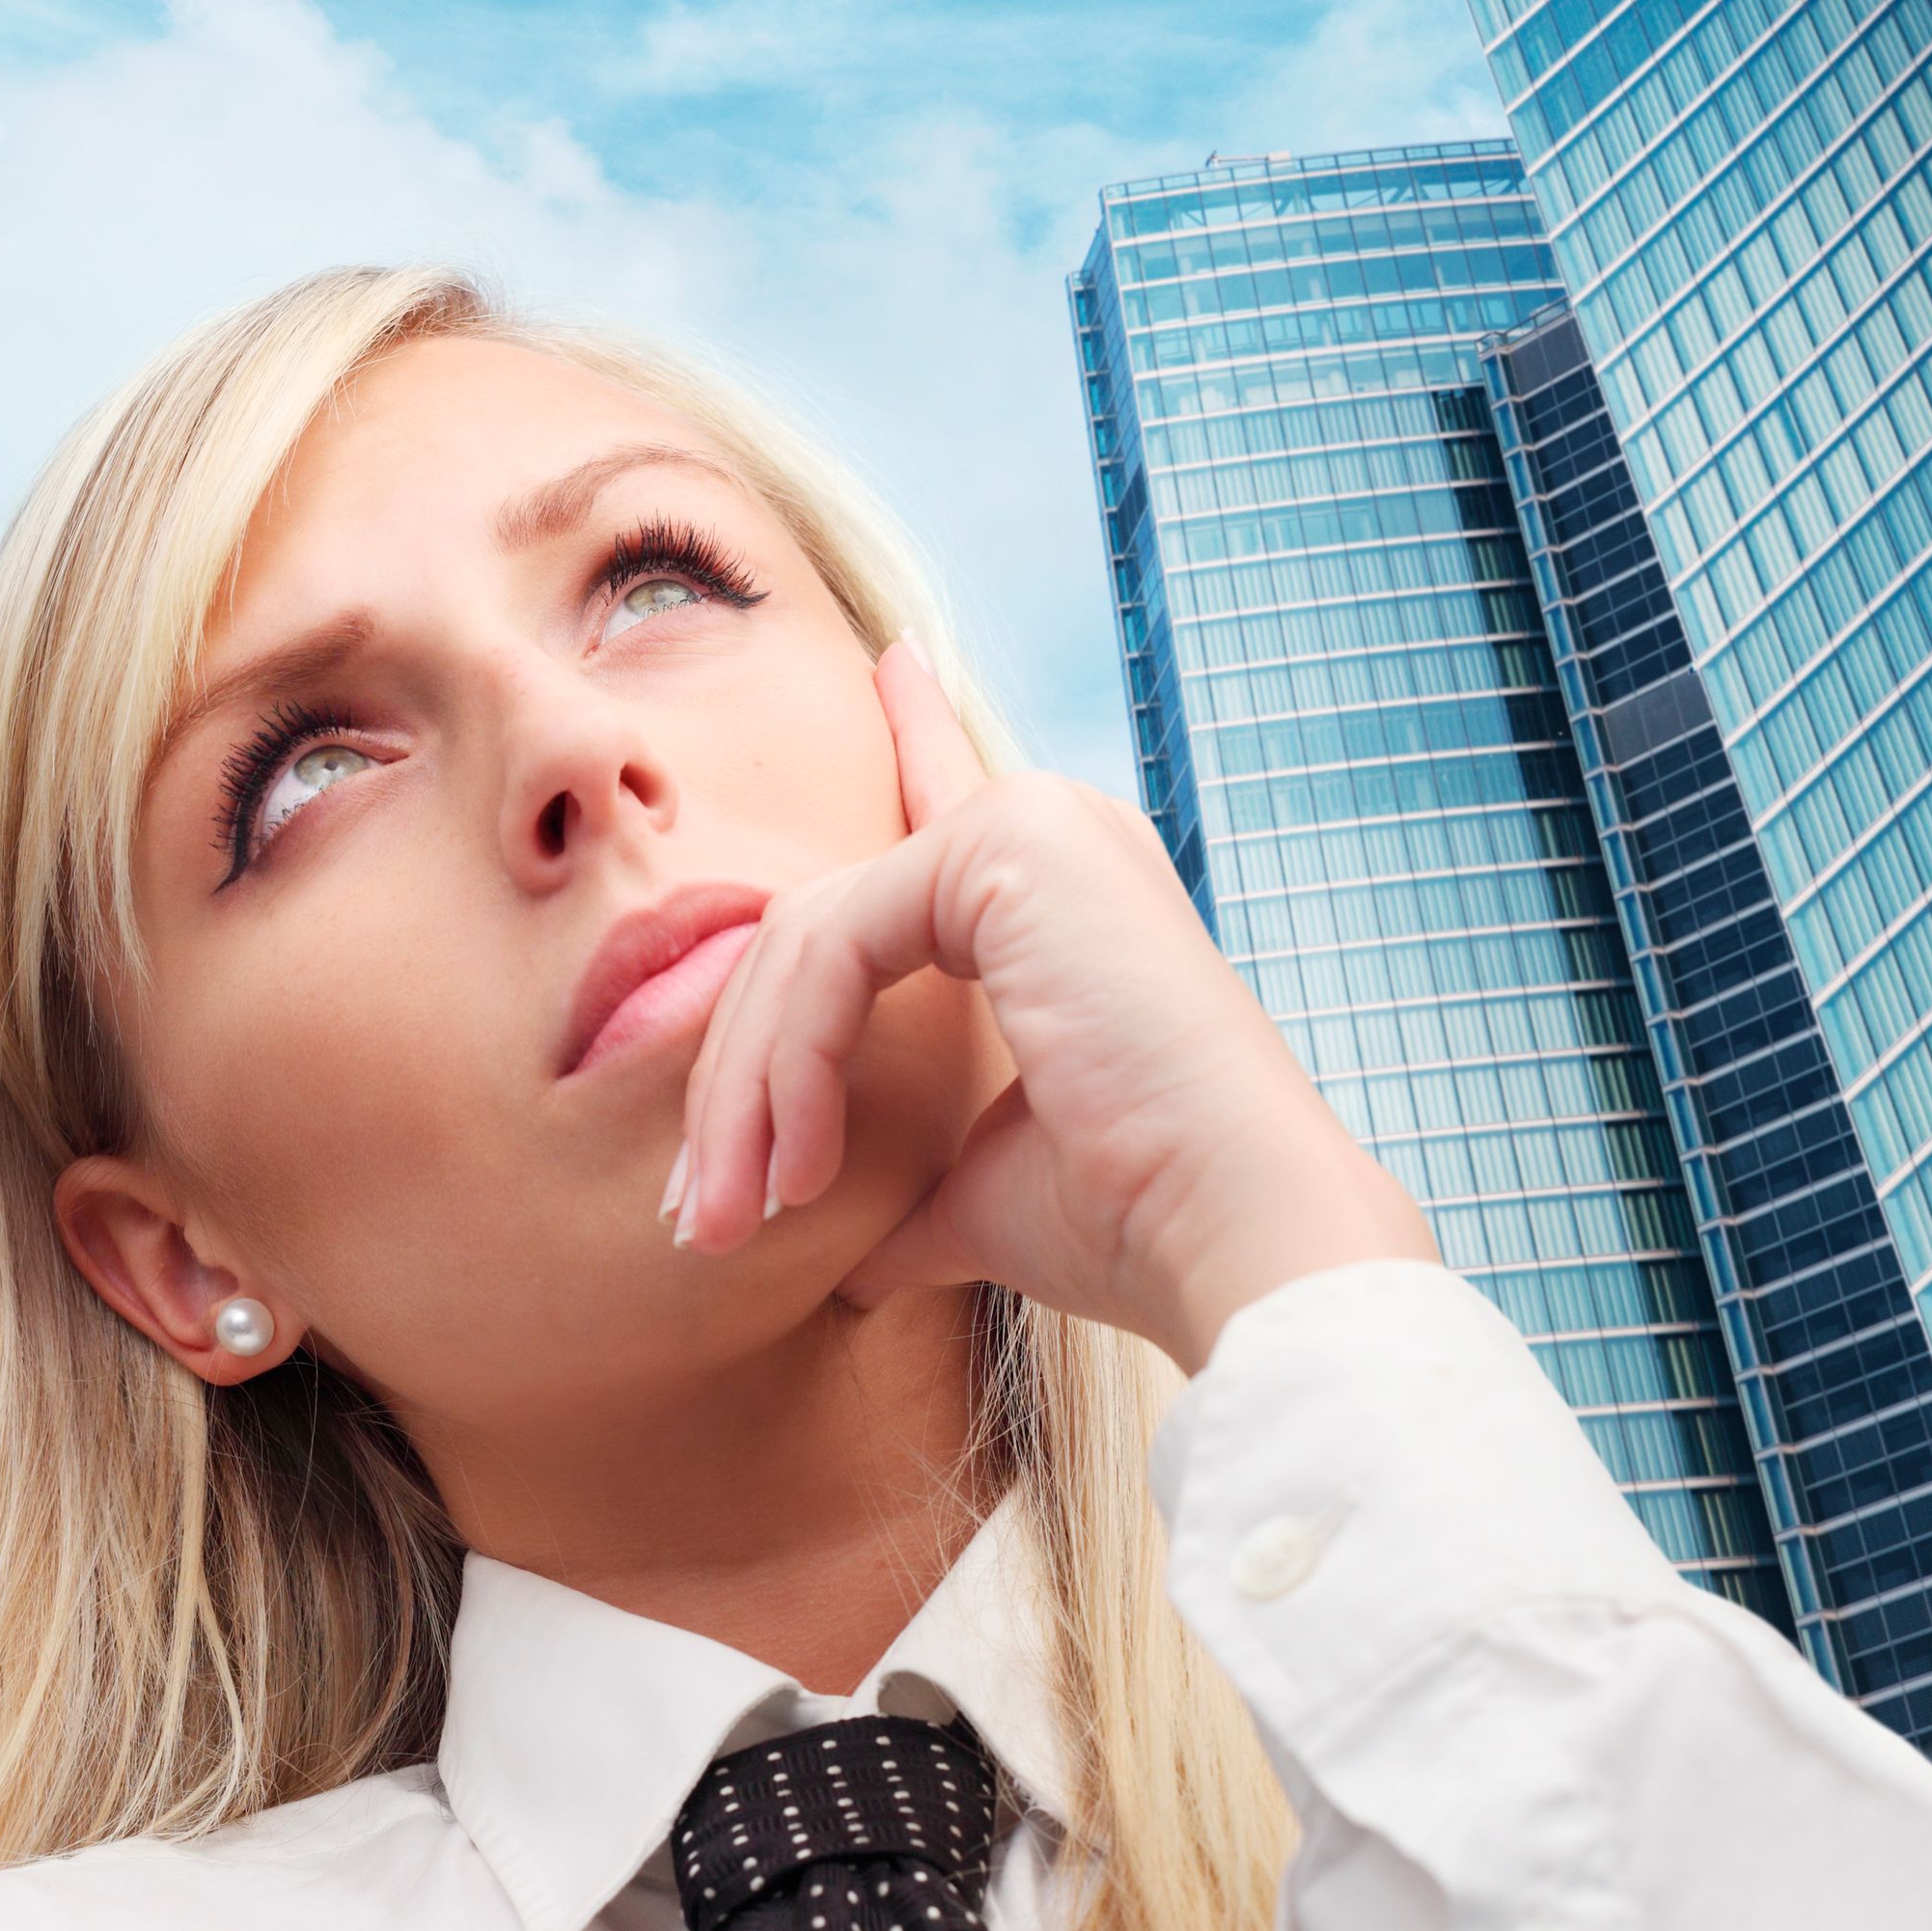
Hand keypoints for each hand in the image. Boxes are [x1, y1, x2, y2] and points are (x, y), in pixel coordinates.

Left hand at [667, 644, 1437, 1372]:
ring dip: (746, 1097)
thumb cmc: (1131, 1222)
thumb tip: (849, 1272)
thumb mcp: (986, 1188)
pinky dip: (789, 1068)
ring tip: (731, 1221)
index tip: (893, 658)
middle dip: (740, 1080)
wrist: (1227, 1236)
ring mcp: (1030, 823)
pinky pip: (828, 950)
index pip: (943, 796)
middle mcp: (1050, 830)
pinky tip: (800, 1172)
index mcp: (1059, 887)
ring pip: (802, 946)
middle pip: (815, 931)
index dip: (913, 729)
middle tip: (705, 1213)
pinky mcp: (1005, 846)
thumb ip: (907, 1196)